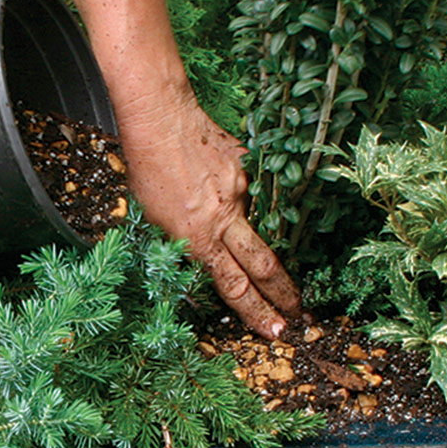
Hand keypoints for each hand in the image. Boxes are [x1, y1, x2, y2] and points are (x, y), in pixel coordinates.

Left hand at [116, 84, 300, 337]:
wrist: (160, 115)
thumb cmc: (145, 167)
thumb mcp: (150, 218)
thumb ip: (179, 243)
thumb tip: (200, 262)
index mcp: (197, 237)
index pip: (233, 286)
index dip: (256, 313)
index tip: (276, 332)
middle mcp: (224, 218)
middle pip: (263, 266)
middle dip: (284, 294)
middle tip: (302, 315)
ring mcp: (241, 192)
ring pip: (259, 229)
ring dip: (265, 248)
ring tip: (264, 253)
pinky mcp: (248, 168)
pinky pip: (251, 194)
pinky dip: (240, 199)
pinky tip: (222, 187)